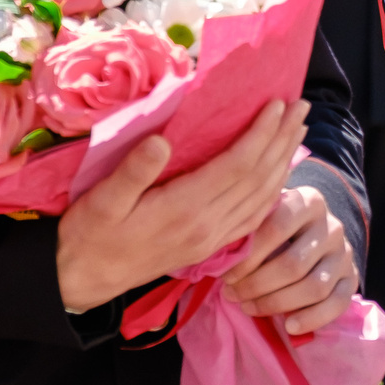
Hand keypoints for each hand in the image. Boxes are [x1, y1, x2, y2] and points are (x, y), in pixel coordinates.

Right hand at [55, 99, 306, 312]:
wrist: (83, 280)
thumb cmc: (90, 233)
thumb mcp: (101, 199)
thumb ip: (133, 172)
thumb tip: (161, 140)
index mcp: (184, 209)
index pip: (237, 166)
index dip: (261, 134)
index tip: (277, 104)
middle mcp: (207, 226)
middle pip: (258, 179)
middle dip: (282, 140)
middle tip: (302, 106)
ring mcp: (212, 239)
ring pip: (262, 197)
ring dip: (284, 161)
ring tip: (299, 130)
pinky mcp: (210, 246)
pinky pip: (254, 217)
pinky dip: (273, 191)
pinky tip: (279, 173)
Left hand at [221, 184, 359, 332]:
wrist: (314, 233)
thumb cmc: (275, 227)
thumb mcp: (264, 217)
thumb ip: (246, 230)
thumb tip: (215, 257)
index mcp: (308, 201)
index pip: (277, 227)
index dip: (248, 257)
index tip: (225, 275)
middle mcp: (332, 226)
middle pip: (293, 264)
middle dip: (257, 285)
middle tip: (232, 295)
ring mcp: (344, 253)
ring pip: (313, 287)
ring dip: (276, 303)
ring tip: (249, 308)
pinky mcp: (352, 278)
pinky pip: (337, 303)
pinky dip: (313, 318)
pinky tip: (290, 326)